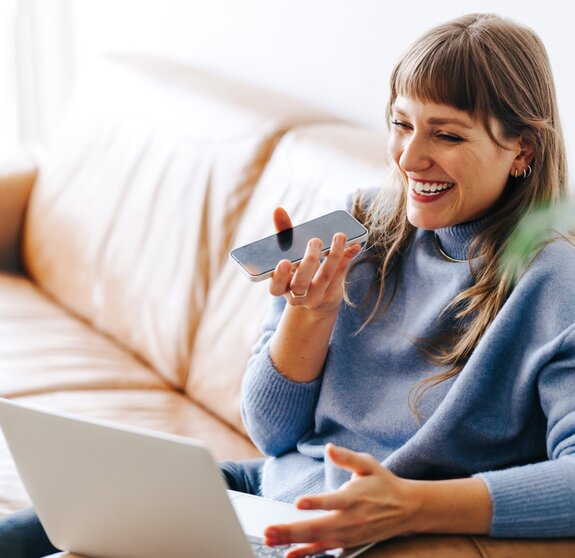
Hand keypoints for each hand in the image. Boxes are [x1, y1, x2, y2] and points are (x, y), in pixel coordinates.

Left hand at [263, 444, 416, 556]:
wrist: (406, 509)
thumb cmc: (383, 483)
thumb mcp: (368, 464)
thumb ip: (347, 457)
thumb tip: (329, 448)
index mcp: (354, 497)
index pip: (333, 501)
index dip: (316, 502)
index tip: (298, 502)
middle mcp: (350, 520)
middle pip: (318, 527)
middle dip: (291, 530)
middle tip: (268, 531)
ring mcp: (348, 535)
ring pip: (317, 541)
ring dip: (292, 542)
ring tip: (271, 540)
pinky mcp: (347, 543)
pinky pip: (324, 550)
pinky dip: (307, 554)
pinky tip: (290, 555)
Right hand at [269, 208, 361, 314]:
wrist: (316, 296)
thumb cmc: (298, 269)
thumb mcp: (288, 253)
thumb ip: (283, 233)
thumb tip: (278, 210)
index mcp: (280, 287)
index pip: (275, 287)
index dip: (279, 276)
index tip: (285, 262)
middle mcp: (296, 296)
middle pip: (300, 283)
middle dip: (309, 261)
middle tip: (315, 241)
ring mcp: (314, 298)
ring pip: (324, 278)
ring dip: (333, 256)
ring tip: (339, 236)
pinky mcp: (331, 295)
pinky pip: (340, 276)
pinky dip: (347, 259)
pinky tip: (354, 246)